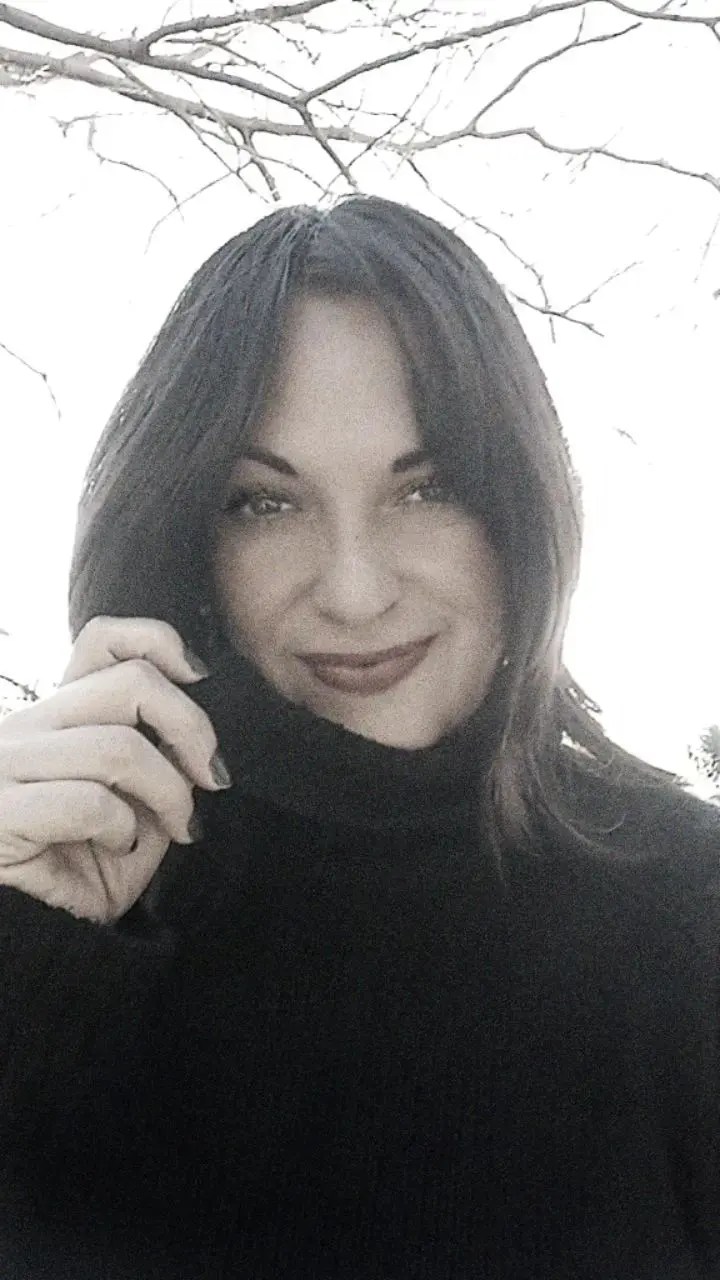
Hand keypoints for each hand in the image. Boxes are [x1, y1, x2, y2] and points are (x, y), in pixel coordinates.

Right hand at [0, 617, 229, 922]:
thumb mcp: (130, 807)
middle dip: (192, 729)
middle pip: (131, 683)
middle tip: (212, 777)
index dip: (158, 641)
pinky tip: (118, 850)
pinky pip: (88, 803)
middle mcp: (24, 726)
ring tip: (175, 828)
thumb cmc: (77, 866)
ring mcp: (5, 765)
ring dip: (168, 794)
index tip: (200, 677)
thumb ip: (155, 763)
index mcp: (54, 717)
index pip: (101, 640)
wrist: (20, 934)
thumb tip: (200, 744)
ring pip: (120, 747)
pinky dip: (122, 830)